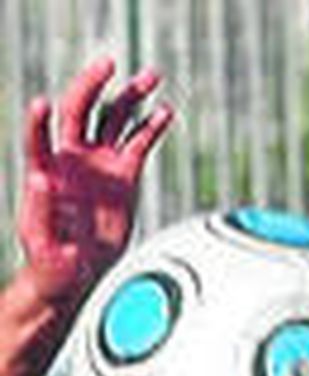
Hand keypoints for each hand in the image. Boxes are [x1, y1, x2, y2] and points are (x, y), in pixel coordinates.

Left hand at [15, 57, 173, 306]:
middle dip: (92, 85)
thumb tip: (39, 177)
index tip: (43, 104)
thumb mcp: (41, 242)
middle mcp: (72, 159)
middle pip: (79, 110)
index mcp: (47, 171)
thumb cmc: (50, 262)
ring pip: (113, 120)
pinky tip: (165, 113)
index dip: (39, 121)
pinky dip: (151, 127)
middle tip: (108, 65)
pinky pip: (138, 144)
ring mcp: (99, 165)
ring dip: (129, 97)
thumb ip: (39, 210)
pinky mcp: (123, 178)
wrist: (75, 273)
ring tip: (150, 77)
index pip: (40, 137)